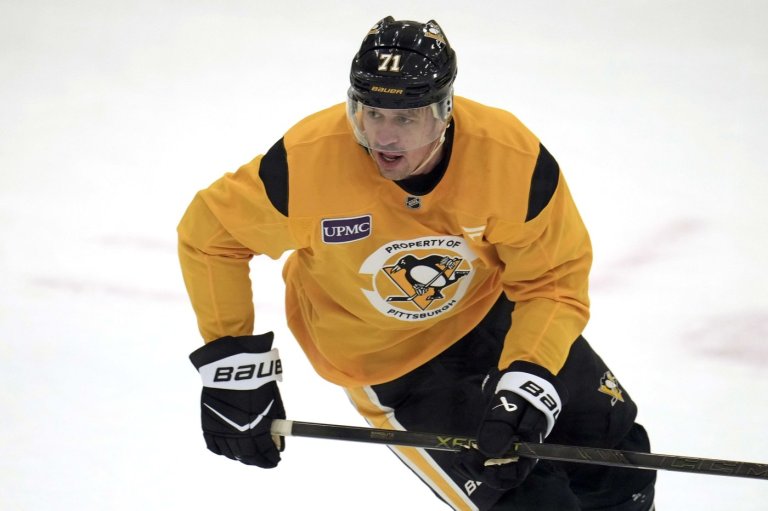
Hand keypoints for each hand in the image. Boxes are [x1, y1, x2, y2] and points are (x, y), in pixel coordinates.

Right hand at [189, 332, 285, 467]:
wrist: (231, 367)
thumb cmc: (256, 382)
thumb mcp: (271, 403)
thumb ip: (274, 424)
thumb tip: (277, 443)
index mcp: (257, 428)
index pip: (265, 452)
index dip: (271, 458)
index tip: (275, 461)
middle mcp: (238, 434)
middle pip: (248, 456)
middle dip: (258, 461)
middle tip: (263, 461)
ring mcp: (221, 431)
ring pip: (231, 453)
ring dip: (241, 457)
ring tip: (249, 456)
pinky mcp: (208, 425)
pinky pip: (214, 446)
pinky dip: (223, 451)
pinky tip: (230, 450)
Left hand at [454, 361, 565, 488]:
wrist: (524, 376)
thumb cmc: (522, 389)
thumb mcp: (512, 403)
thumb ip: (502, 425)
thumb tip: (487, 451)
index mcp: (529, 447)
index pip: (514, 475)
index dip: (495, 476)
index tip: (477, 466)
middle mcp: (520, 453)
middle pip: (500, 475)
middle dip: (479, 471)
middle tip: (461, 457)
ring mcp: (509, 448)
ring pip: (491, 468)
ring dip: (473, 467)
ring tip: (458, 456)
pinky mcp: (500, 441)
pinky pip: (487, 457)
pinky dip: (474, 458)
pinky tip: (462, 452)